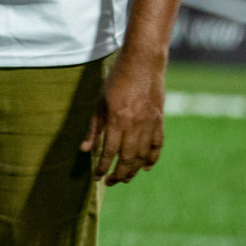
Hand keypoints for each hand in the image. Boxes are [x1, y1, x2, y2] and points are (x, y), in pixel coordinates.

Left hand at [81, 53, 165, 184]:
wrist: (143, 63)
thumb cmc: (116, 80)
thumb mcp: (99, 101)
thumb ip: (94, 127)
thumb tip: (85, 149)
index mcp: (118, 120)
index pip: (109, 152)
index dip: (102, 167)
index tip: (96, 177)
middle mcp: (135, 125)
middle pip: (128, 159)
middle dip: (118, 174)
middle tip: (110, 182)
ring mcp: (150, 124)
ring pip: (143, 156)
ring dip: (133, 171)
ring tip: (124, 178)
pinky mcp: (160, 121)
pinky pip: (157, 145)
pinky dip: (152, 159)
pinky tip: (146, 168)